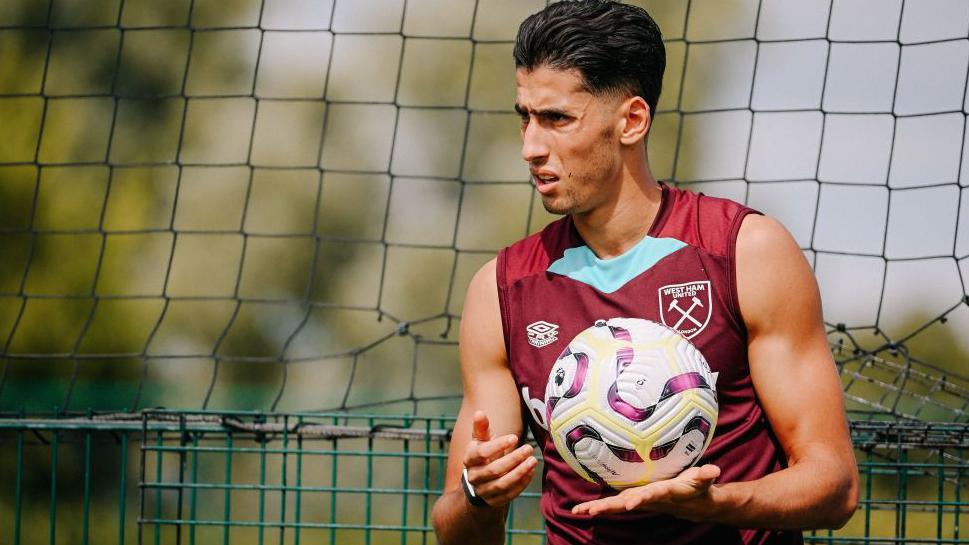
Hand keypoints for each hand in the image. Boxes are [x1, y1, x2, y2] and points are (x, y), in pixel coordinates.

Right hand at [462, 410, 537, 506]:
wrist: (479, 482)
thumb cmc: (483, 455)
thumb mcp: (480, 441)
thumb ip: (481, 428)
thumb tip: (479, 413)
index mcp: (469, 459)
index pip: (481, 453)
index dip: (498, 445)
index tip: (514, 437)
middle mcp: (474, 477)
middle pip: (494, 470)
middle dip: (513, 459)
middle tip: (529, 448)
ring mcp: (484, 491)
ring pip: (502, 484)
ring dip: (520, 472)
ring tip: (533, 460)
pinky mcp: (495, 501)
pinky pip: (509, 494)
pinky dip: (522, 484)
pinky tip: (531, 472)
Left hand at [571, 464, 720, 519]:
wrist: (693, 505)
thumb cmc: (697, 488)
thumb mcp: (703, 481)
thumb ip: (705, 476)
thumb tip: (713, 470)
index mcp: (664, 493)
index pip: (651, 495)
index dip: (640, 499)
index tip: (629, 505)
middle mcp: (648, 499)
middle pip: (626, 504)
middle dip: (609, 508)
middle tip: (591, 512)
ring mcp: (639, 501)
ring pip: (615, 505)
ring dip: (597, 508)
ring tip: (578, 511)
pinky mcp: (633, 500)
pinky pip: (613, 503)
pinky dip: (598, 506)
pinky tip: (580, 509)